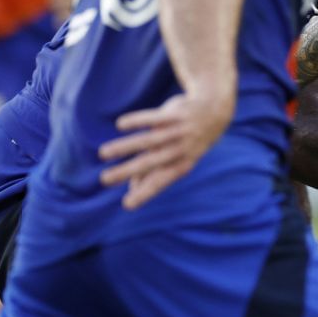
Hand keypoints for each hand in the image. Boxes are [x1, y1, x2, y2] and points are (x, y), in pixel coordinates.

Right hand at [97, 87, 234, 209]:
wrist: (214, 111)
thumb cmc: (189, 140)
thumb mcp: (177, 156)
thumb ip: (155, 171)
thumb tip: (134, 188)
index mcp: (181, 164)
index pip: (160, 182)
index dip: (145, 193)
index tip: (127, 205)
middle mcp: (180, 150)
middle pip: (150, 163)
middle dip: (127, 172)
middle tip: (105, 179)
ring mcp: (178, 132)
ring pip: (148, 141)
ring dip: (125, 147)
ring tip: (103, 153)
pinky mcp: (175, 114)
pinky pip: (154, 118)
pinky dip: (137, 121)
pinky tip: (119, 125)